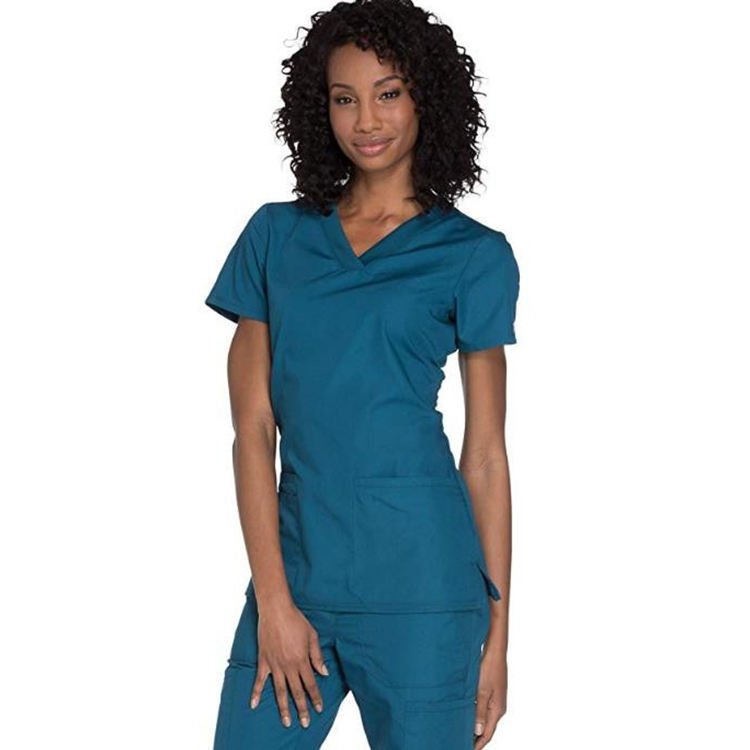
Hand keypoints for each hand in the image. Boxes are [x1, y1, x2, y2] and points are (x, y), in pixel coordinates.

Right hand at [249, 599, 328, 727]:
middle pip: (296, 691)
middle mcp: (288, 665)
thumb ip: (317, 656)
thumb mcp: (312, 636)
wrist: (276, 610)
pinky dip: (256, 693)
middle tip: (305, 723)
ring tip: (286, 721)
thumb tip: (324, 672)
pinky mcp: (264, 660)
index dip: (315, 698)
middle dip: (302, 708)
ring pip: (280, 690)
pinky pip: (260, 680)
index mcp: (302, 660)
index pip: (311, 684)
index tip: (318, 709)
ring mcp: (275, 664)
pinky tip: (254, 705)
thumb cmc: (296, 620)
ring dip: (283, 707)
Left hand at [473, 645, 506, 747]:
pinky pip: (484, 708)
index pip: (487, 733)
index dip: (478, 744)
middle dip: (476, 737)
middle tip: (462, 742)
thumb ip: (479, 711)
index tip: (468, 749)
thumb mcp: (482, 691)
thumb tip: (477, 731)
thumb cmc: (490, 668)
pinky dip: (476, 714)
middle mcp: (498, 707)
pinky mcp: (492, 692)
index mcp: (497, 709)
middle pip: (487, 728)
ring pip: (485, 718)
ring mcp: (496, 700)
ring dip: (475, 725)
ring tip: (463, 731)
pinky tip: (467, 713)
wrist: (495, 651)